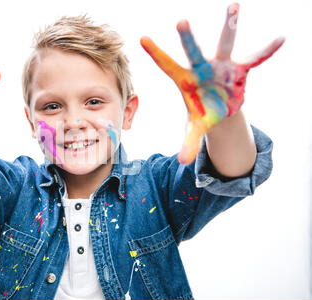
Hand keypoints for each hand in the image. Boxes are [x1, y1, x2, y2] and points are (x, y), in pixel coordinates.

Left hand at [140, 3, 283, 163]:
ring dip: (229, 27)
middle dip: (188, 39)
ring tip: (233, 6)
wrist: (221, 107)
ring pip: (225, 44)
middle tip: (180, 21)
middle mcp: (202, 69)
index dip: (156, 54)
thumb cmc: (203, 113)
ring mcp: (222, 66)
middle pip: (194, 52)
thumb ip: (189, 142)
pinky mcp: (240, 69)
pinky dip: (266, 52)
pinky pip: (255, 58)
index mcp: (186, 81)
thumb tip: (182, 162)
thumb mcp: (196, 128)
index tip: (141, 39)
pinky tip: (280, 39)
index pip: (168, 66)